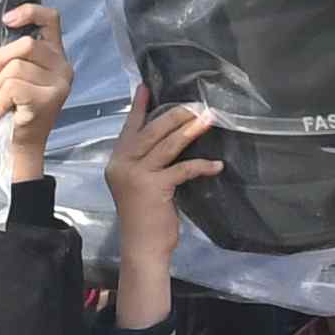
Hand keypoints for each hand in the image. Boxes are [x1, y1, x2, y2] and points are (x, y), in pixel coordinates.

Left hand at [0, 4, 72, 186]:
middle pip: (26, 44)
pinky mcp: (50, 99)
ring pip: (16, 68)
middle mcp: (63, 66)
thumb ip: (13, 58)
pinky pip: (13, 87)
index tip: (6, 21)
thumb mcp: (16, 77)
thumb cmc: (15, 109)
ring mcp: (59, 83)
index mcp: (55, 55)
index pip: (51, 18)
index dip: (29, 12)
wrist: (22, 147)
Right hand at [103, 99, 223, 325]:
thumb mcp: (141, 185)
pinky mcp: (154, 188)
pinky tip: (217, 165)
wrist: (142, 248)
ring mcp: (137, 175)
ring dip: (189, 130)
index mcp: (117, 162)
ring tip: (207, 119)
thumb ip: (147, 163)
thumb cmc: (145, 218)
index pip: (129, 128)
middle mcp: (122, 164)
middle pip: (150, 130)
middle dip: (174, 114)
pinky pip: (182, 169)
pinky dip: (201, 166)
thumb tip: (170, 139)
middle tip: (195, 104)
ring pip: (166, 144)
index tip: (145, 86)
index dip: (139, 107)